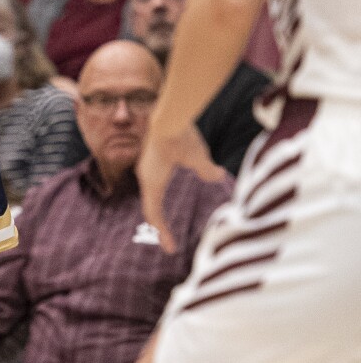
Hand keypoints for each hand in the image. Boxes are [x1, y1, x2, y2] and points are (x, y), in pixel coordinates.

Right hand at [137, 126, 225, 252]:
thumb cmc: (181, 137)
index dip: (162, 232)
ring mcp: (146, 166)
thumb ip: (207, 170)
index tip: (171, 249)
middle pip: (150, 207)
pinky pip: (154, 182)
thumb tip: (217, 176)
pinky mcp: (150, 157)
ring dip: (157, 210)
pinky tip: (169, 191)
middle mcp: (146, 176)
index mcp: (153, 182)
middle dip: (159, 225)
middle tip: (168, 241)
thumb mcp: (198, 157)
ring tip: (165, 221)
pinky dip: (159, 194)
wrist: (168, 114)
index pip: (154, 214)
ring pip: (150, 194)